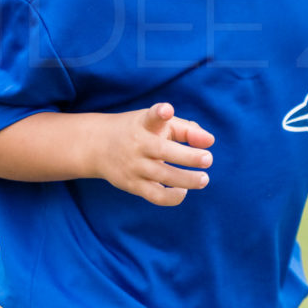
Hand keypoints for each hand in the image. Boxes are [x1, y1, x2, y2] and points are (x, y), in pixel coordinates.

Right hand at [93, 103, 215, 205]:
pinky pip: (156, 196)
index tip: (166, 110)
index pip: (151, 116)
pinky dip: (173, 197)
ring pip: (163, 176)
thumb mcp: (159, 123)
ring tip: (203, 179)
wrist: (97, 146)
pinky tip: (183, 190)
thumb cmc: (140, 131)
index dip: (160, 112)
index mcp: (144, 124)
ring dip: (187, 180)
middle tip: (208, 159)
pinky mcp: (132, 185)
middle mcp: (138, 144)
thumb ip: (187, 129)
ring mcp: (134, 166)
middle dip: (188, 157)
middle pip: (163, 151)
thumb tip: (210, 142)